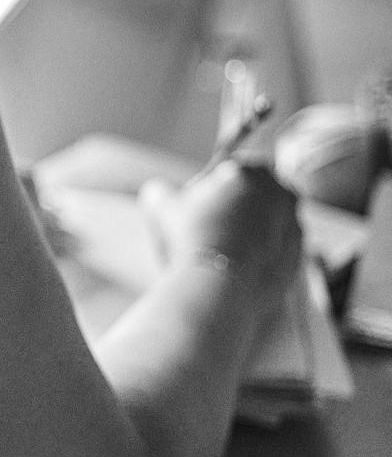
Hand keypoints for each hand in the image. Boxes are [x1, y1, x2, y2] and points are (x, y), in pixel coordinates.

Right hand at [139, 160, 302, 319]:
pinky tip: (234, 268)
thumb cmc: (191, 239)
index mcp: (251, 172)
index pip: (236, 169)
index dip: (215, 185)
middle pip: (257, 195)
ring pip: (269, 224)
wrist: (218, 288)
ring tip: (220, 252)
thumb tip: (157, 192)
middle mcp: (281, 194)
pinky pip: (276, 252)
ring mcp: (294, 228)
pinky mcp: (299, 258)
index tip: (201, 204)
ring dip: (250, 232)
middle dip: (238, 208)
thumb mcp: (162, 207)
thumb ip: (160, 191)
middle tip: (211, 228)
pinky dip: (260, 256)